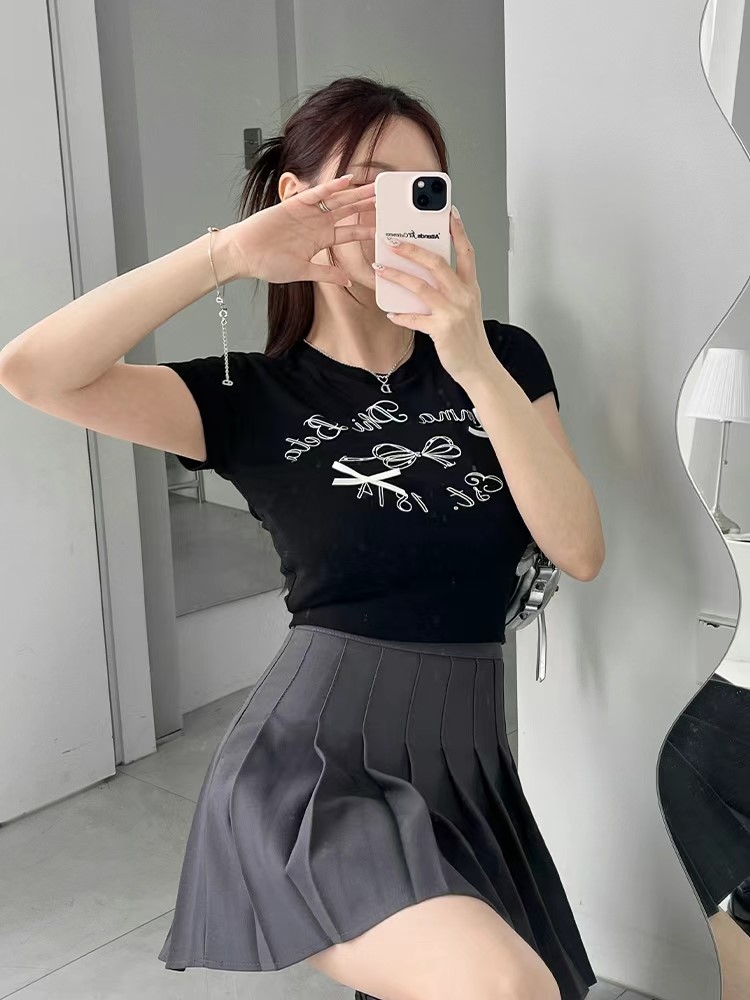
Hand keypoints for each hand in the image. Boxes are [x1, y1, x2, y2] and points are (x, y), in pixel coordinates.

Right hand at [226, 174, 375, 284]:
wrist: (243, 254)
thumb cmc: (267, 263)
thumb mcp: (302, 272)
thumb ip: (326, 274)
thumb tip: (348, 282)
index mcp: (321, 240)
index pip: (350, 234)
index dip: (367, 230)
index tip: (384, 227)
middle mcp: (317, 224)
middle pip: (348, 212)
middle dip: (366, 205)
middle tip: (386, 198)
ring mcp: (306, 213)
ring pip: (337, 200)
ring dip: (355, 193)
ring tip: (373, 187)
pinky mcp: (293, 205)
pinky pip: (315, 194)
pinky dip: (330, 187)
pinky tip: (346, 181)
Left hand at [373, 206, 495, 385]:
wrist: (478, 367)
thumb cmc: (469, 338)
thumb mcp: (466, 308)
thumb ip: (450, 290)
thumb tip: (422, 276)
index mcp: (470, 288)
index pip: (466, 252)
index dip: (458, 231)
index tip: (448, 213)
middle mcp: (463, 296)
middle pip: (437, 263)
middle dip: (412, 249)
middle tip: (393, 240)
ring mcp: (453, 312)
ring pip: (421, 287)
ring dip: (397, 276)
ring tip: (380, 268)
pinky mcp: (442, 330)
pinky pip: (415, 318)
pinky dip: (401, 315)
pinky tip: (391, 312)